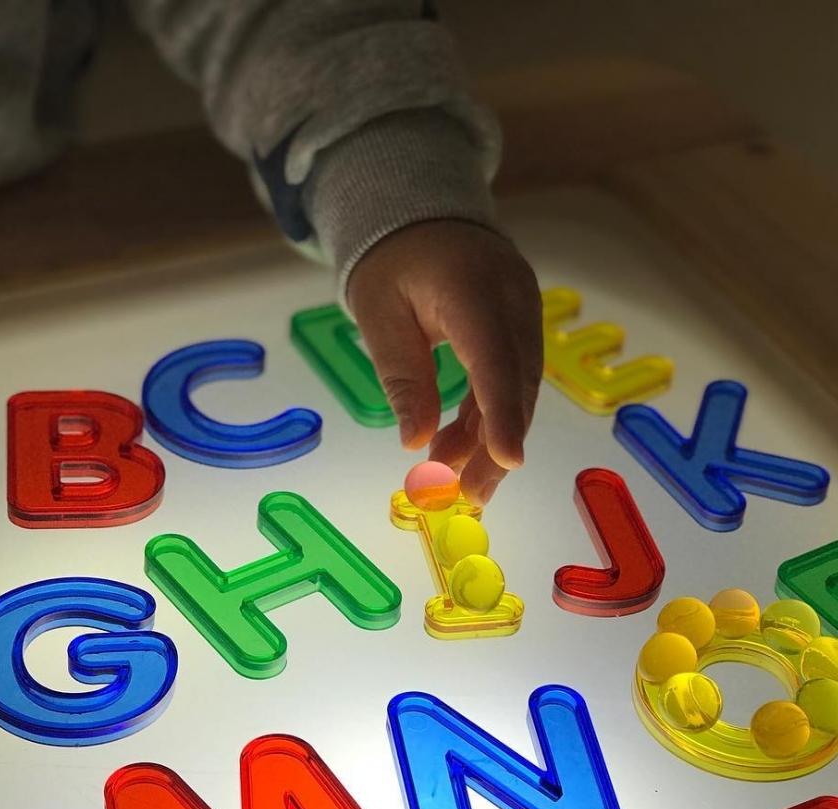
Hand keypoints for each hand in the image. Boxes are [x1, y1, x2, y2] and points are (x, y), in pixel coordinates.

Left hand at [346, 219, 542, 503]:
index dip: (502, 412)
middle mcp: (513, 299)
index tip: (507, 460)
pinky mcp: (520, 327)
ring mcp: (524, 312)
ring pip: (517, 388)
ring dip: (491, 438)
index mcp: (473, 288)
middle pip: (514, 383)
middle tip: (470, 496)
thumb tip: (415, 443)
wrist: (423, 216)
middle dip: (495, 445)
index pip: (495, 357)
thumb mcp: (379, 315)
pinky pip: (510, 379)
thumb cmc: (392, 262)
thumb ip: (401, 376)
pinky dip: (489, 417)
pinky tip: (463, 450)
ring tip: (460, 484)